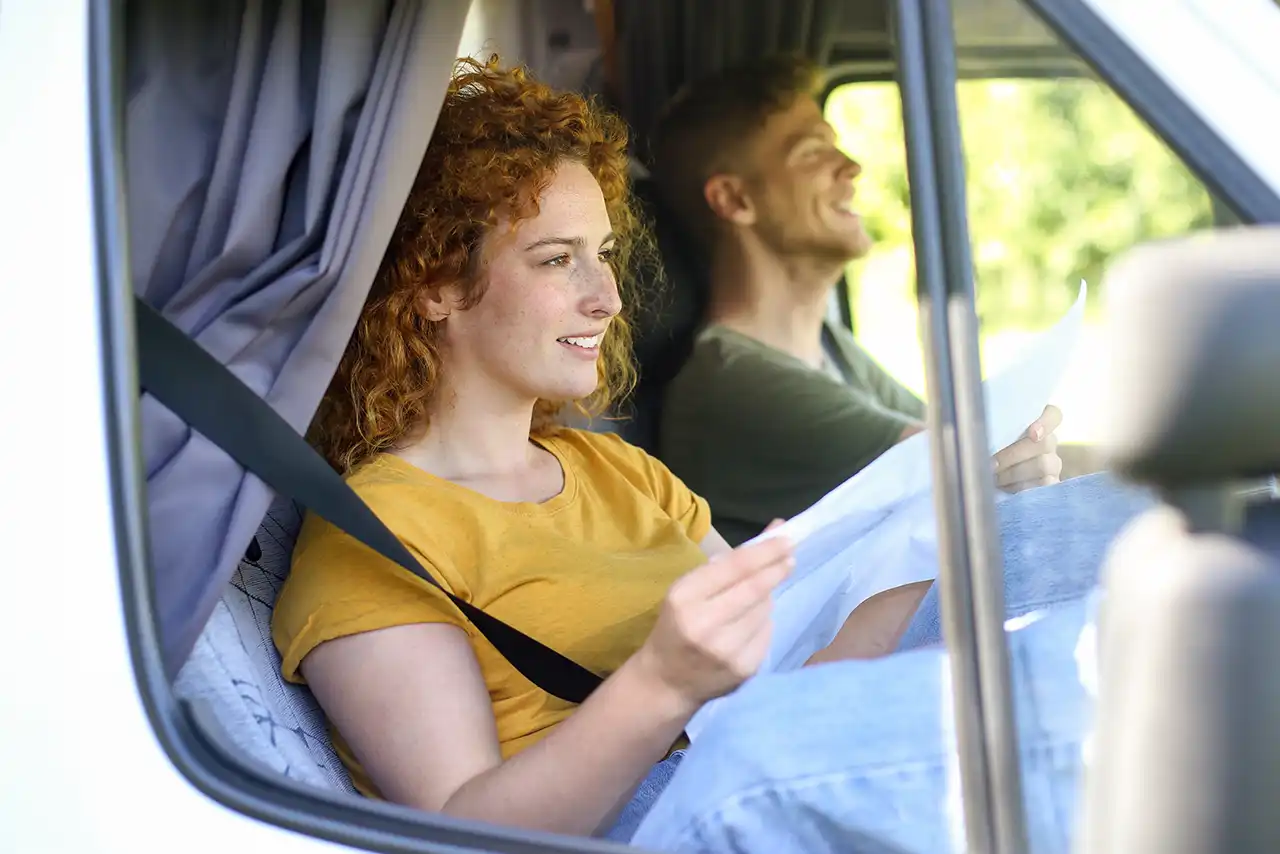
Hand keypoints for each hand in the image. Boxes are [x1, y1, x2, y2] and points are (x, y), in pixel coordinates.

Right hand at [632, 535, 793, 709]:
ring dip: (766, 598)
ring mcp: (727, 650)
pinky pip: (767, 633)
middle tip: (790, 557)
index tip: (787, 538)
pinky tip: (749, 626)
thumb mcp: (688, 590)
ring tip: (752, 601)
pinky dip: (764, 622)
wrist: (667, 681)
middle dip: (776, 569)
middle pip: (755, 588)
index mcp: (685, 597)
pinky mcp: (744, 668)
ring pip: (765, 610)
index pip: (735, 567)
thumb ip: (727, 564)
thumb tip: (774, 532)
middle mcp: (705, 624)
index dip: (765, 551)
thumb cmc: (677, 626)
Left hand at [993, 404, 1063, 492]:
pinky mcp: (1051, 484)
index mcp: (1038, 423)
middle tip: (992, 463)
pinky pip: (1042, 486)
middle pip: (1045, 442)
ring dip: (1014, 473)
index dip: (1045, 423)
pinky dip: (1020, 487)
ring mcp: (1053, 464)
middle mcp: (1049, 442)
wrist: (995, 482)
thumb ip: (994, 430)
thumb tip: (979, 431)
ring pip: (1043, 465)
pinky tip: (1005, 488)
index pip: (1053, 415)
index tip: (1032, 433)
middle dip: (1014, 454)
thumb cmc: (991, 451)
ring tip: (994, 477)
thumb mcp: (992, 438)